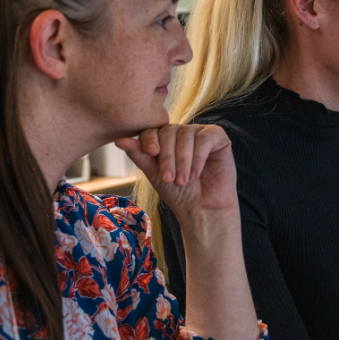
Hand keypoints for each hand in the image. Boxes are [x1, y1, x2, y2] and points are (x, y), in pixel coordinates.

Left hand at [116, 124, 237, 226]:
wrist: (202, 209)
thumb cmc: (179, 194)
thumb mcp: (155, 174)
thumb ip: (140, 155)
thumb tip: (119, 140)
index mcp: (165, 139)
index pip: (153, 130)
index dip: (150, 140)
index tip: (151, 154)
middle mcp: (183, 133)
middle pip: (170, 131)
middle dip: (167, 156)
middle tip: (169, 178)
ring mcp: (201, 134)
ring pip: (187, 135)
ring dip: (183, 160)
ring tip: (183, 180)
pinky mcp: (219, 138)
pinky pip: (206, 137)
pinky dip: (199, 156)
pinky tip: (197, 172)